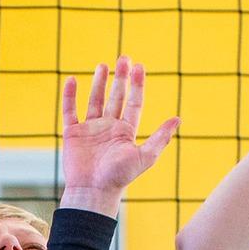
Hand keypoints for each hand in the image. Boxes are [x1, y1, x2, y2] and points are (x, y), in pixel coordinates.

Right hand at [59, 57, 178, 209]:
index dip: (137, 84)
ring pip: (95, 100)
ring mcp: (90, 129)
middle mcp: (109, 127)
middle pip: (116, 97)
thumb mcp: (145, 157)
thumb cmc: (119, 177)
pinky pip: (70, 111)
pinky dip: (70, 96)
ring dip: (99, 83)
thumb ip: (160, 138)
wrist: (93, 191)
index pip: (133, 102)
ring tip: (103, 65)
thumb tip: (177, 119)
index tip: (139, 66)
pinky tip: (73, 80)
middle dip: (120, 78)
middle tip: (123, 58)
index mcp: (126, 131)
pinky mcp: (73, 134)